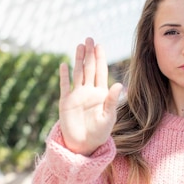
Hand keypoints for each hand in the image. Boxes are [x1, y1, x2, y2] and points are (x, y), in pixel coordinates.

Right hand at [59, 37, 122, 155]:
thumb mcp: (108, 117)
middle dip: (89, 54)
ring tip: (79, 45)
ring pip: (77, 73)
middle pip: (88, 68)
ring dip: (78, 59)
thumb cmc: (99, 133)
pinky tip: (64, 65)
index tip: (100, 45)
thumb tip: (118, 84)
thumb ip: (112, 101)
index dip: (100, 58)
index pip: (100, 72)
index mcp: (101, 94)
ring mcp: (76, 95)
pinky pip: (65, 86)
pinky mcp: (65, 102)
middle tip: (89, 38)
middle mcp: (88, 91)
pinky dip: (64, 76)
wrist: (83, 145)